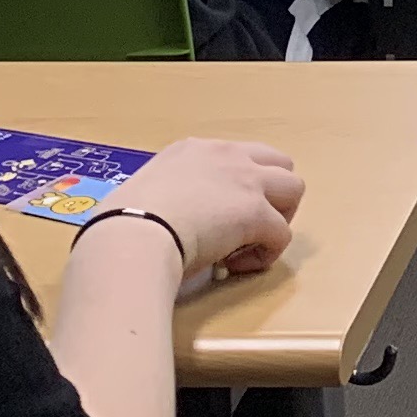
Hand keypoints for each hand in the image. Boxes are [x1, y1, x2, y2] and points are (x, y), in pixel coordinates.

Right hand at [106, 137, 303, 282]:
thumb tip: (157, 225)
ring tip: (250, 243)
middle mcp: (225, 155)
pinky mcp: (255, 212)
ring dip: (278, 218)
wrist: (132, 234)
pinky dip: (267, 253)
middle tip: (246, 228)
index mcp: (193, 150)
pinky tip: (237, 266)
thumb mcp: (143, 193)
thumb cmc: (123, 220)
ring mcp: (245, 181)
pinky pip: (283, 234)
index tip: (214, 217)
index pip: (237, 157)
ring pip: (293, 189)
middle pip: (279, 164)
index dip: (235, 189)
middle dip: (271, 196)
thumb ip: (162, 198)